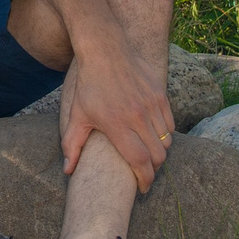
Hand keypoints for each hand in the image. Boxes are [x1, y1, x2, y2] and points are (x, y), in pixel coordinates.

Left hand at [59, 33, 173, 192]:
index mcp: (117, 125)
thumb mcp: (77, 116)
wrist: (105, 50)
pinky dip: (165, 134)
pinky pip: (170, 124)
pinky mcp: (161, 94)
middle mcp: (138, 116)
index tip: (142, 188)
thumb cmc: (89, 85)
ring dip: (159, 151)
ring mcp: (152, 104)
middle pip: (158, 155)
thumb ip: (72, 145)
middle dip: (153, 169)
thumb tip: (68, 170)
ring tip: (148, 153)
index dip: (145, 180)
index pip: (140, 162)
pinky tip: (153, 134)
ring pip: (166, 141)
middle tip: (145, 171)